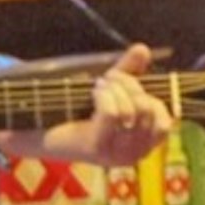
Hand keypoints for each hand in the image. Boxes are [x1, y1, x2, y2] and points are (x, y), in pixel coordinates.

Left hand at [38, 43, 171, 167]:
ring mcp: (118, 155)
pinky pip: (113, 114)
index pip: (165, 119)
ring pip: (131, 110)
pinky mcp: (98, 150)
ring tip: (97, 86)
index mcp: (144, 144)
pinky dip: (103, 95)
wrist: (39, 132)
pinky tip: (93, 92)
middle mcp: (136, 154)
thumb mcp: (110, 89)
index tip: (122, 81)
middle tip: (108, 79)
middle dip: (128, 84)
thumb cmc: (77, 110)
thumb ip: (129, 71)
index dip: (147, 93)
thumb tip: (143, 49)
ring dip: (113, 89)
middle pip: (148, 109)